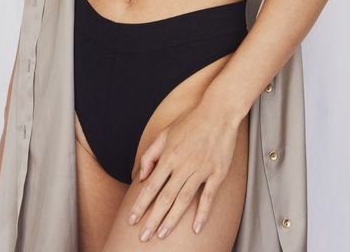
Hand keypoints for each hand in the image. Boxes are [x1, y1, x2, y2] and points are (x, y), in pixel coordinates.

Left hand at [126, 99, 240, 240]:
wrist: (218, 112)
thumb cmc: (190, 122)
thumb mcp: (165, 133)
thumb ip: (150, 155)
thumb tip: (141, 176)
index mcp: (168, 156)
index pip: (150, 186)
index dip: (140, 205)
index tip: (131, 220)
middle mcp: (183, 165)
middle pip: (164, 197)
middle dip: (152, 219)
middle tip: (143, 237)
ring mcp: (201, 170)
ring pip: (183, 199)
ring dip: (171, 219)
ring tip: (161, 234)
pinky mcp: (217, 173)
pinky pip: (208, 197)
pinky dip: (202, 213)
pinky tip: (195, 228)